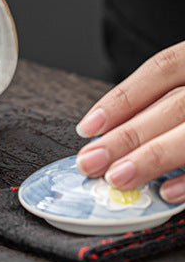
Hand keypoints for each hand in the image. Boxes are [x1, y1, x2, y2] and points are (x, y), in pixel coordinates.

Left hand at [76, 41, 184, 201]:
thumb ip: (159, 101)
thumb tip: (106, 135)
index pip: (163, 68)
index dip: (122, 98)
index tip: (86, 127)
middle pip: (175, 105)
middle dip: (128, 135)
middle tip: (91, 161)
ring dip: (152, 157)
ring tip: (117, 178)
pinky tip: (166, 193)